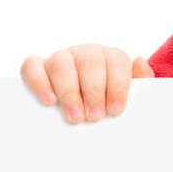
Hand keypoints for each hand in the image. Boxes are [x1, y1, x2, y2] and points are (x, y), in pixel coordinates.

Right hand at [20, 45, 155, 122]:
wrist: (85, 117)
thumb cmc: (108, 106)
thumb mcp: (129, 97)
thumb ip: (140, 82)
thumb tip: (140, 61)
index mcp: (110, 58)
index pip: (116, 59)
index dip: (117, 84)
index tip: (115, 110)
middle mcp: (85, 53)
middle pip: (89, 59)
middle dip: (93, 90)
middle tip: (95, 117)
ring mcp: (60, 58)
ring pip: (61, 61)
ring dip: (68, 90)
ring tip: (75, 116)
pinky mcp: (37, 68)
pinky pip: (32, 66)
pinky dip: (39, 81)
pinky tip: (49, 100)